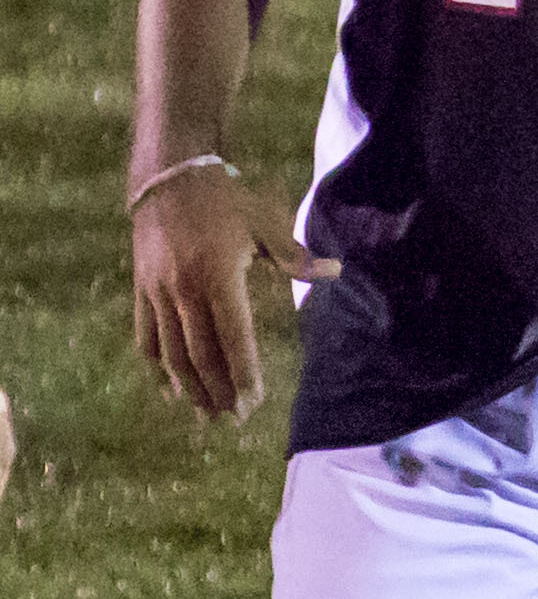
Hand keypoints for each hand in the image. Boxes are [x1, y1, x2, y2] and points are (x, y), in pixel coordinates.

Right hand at [131, 162, 332, 420]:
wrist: (170, 179)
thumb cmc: (226, 200)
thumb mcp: (264, 222)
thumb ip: (295, 256)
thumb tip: (335, 272)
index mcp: (218, 277)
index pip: (232, 337)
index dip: (243, 372)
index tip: (253, 401)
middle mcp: (184, 293)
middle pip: (201, 355)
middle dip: (219, 391)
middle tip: (234, 419)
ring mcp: (158, 296)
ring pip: (172, 354)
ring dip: (190, 388)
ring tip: (206, 415)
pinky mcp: (141, 293)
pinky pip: (146, 339)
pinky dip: (158, 367)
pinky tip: (170, 389)